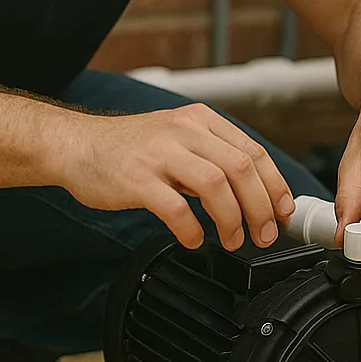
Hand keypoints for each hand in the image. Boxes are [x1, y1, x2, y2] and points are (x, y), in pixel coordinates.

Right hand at [59, 104, 294, 251]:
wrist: (77, 146)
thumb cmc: (129, 148)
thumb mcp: (178, 138)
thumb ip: (212, 157)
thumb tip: (255, 192)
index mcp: (200, 120)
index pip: (253, 151)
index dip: (275, 186)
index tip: (283, 212)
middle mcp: (183, 130)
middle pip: (241, 168)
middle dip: (260, 207)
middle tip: (264, 234)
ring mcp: (159, 153)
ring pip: (215, 184)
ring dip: (232, 219)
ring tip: (233, 240)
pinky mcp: (136, 178)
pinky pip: (175, 207)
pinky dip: (192, 229)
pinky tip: (194, 240)